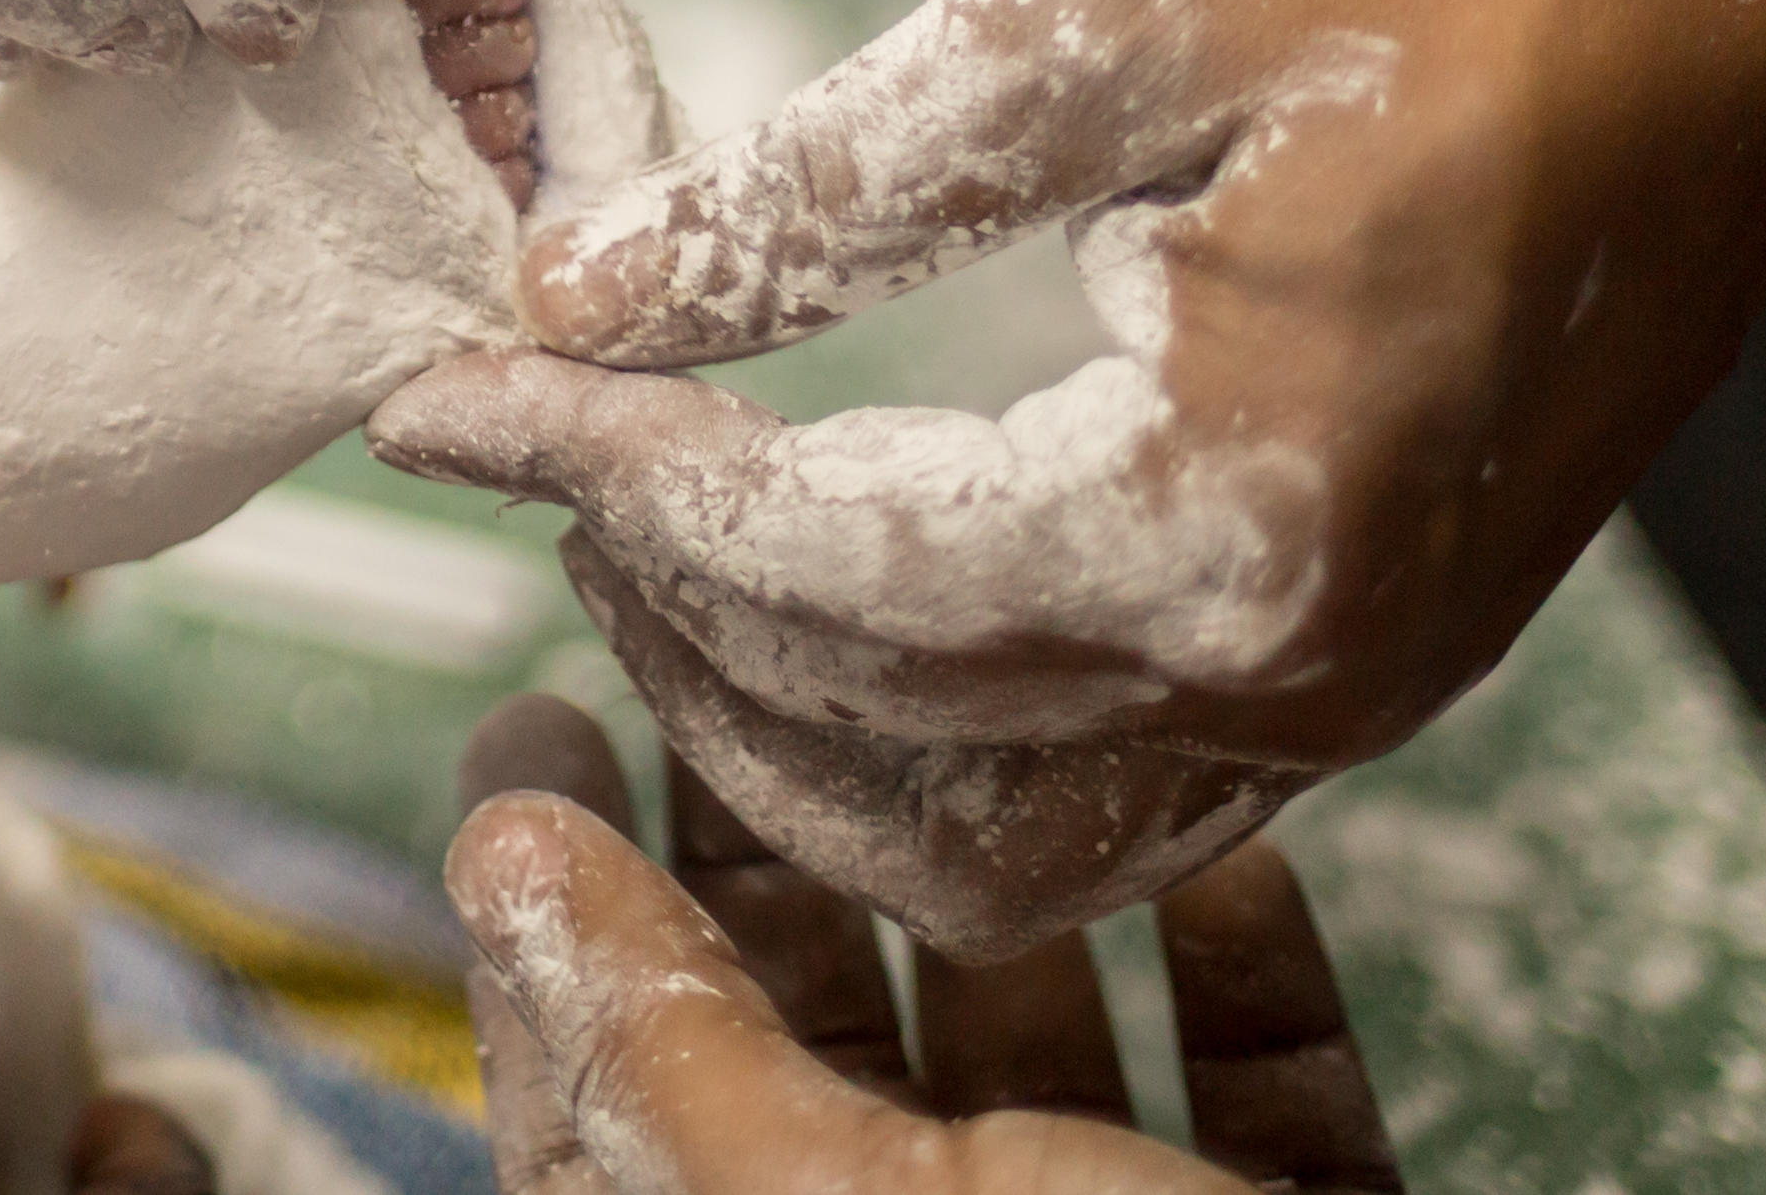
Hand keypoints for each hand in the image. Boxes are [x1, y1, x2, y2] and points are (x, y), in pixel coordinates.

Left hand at [378, 0, 1765, 952]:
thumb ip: (833, 178)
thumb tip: (578, 282)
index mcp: (1228, 510)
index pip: (816, 572)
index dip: (601, 470)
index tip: (448, 381)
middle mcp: (1298, 660)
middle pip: (873, 746)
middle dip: (658, 599)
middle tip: (522, 427)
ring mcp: (1354, 680)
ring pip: (983, 832)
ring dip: (780, 706)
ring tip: (641, 504)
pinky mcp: (1375, 643)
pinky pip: (1102, 786)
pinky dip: (921, 722)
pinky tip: (821, 557)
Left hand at [450, 695, 1398, 1193]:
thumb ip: (667, 1051)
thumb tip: (505, 861)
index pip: (588, 1097)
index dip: (546, 913)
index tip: (531, 727)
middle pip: (799, 1051)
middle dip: (765, 851)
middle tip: (730, 654)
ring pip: (1032, 1066)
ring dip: (1010, 891)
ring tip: (968, 717)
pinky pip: (1259, 1111)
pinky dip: (1242, 973)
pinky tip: (1227, 847)